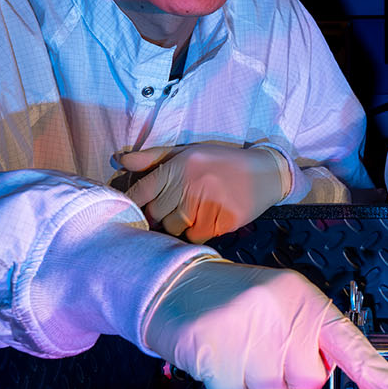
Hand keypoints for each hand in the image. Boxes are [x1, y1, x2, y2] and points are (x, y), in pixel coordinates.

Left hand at [114, 143, 290, 242]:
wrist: (266, 172)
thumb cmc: (221, 161)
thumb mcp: (188, 152)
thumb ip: (153, 157)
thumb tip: (121, 160)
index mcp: (179, 166)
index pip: (142, 190)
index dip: (134, 204)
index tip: (134, 210)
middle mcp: (191, 184)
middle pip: (156, 214)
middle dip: (158, 217)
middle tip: (169, 212)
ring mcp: (208, 204)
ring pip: (175, 229)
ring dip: (178, 226)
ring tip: (192, 213)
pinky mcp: (224, 220)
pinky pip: (197, 236)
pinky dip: (198, 232)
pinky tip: (208, 218)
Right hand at [140, 259, 387, 388]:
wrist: (175, 285)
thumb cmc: (232, 301)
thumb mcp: (281, 306)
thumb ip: (308, 337)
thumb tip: (321, 378)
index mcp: (305, 301)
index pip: (351, 344)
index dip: (378, 379)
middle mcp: (282, 313)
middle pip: (308, 383)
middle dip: (287, 384)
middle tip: (265, 358)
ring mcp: (249, 331)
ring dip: (251, 387)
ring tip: (237, 354)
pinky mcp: (216, 350)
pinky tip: (216, 361)